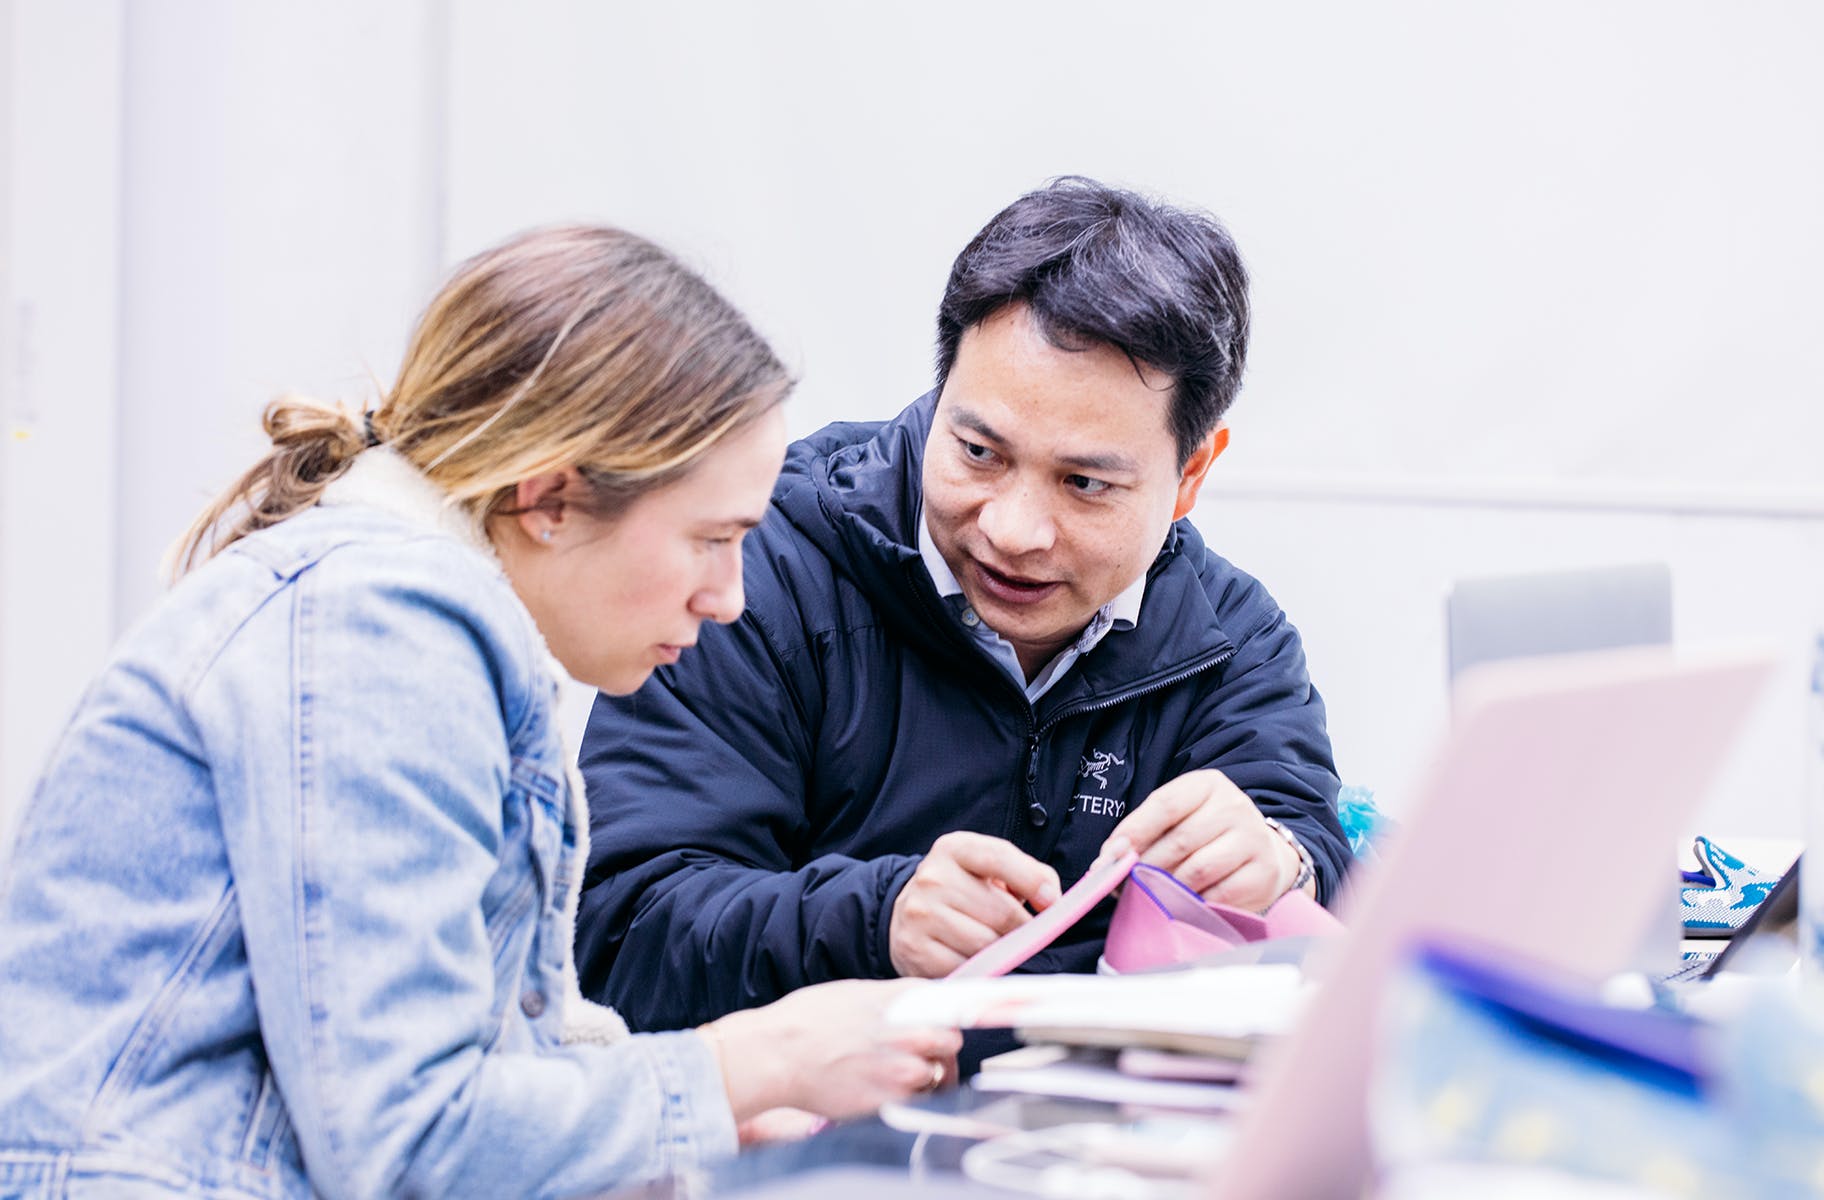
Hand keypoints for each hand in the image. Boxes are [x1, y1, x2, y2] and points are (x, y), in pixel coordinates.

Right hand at [702, 979, 960, 1122]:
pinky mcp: (892, 1102)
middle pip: (951, 1041)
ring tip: (888, 1074)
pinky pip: (916, 1103)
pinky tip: (877, 1089)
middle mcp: (912, 1031)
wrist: (778, 1054)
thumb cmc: (808, 1021)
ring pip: (936, 1075)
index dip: (962, 1012)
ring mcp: (904, 1070)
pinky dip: (903, 1100)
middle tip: (916, 1053)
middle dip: (938, 1048)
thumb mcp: (857, 991)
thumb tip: (927, 1000)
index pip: (956, 1002)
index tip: (965, 1020)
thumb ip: (898, 998)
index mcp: (904, 998)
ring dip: (922, 1076)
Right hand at [888, 831, 1061, 976]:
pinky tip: (974, 957)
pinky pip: (966, 967)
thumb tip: (1052, 901)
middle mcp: (932, 877)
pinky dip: (979, 968)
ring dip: (1001, 950)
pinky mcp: (915, 949)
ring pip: (986, 943)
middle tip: (1022, 933)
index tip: (1052, 903)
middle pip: (1001, 911)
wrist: (908, 916)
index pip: (999, 858)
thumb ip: (1028, 873)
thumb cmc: (964, 892)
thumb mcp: (989, 869)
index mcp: (954, 849)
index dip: (1033, 881)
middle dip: (1021, 927)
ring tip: (995, 943)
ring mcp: (920, 913)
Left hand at [1101, 769, 1299, 911]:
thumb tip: (1107, 861)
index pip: (1166, 804)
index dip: (1134, 832)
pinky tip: (1183, 903)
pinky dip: (1194, 903)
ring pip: (1198, 869)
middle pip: (1179, 840)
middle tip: (1126, 885)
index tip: (1111, 856)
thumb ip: (1143, 833)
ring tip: (1153, 894)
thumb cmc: (1205, 835)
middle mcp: (1234, 806)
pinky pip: (1219, 895)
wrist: (1261, 852)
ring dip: (1167, 887)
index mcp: (1208, 785)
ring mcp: (1253, 839)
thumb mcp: (1176, 819)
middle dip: (1146, 867)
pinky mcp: (1263, 873)